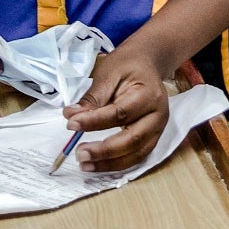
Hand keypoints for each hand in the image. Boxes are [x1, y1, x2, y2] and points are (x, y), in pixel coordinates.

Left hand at [63, 49, 170, 172]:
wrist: (148, 64)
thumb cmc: (128, 66)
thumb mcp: (108, 73)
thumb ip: (92, 98)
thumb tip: (71, 116)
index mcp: (148, 95)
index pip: (120, 113)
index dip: (94, 122)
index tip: (71, 124)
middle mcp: (157, 116)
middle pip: (132, 140)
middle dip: (104, 151)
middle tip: (79, 153)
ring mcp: (157, 130)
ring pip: (136, 155)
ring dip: (109, 164)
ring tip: (85, 165)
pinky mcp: (152, 139)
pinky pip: (136, 157)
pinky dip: (117, 164)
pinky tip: (99, 165)